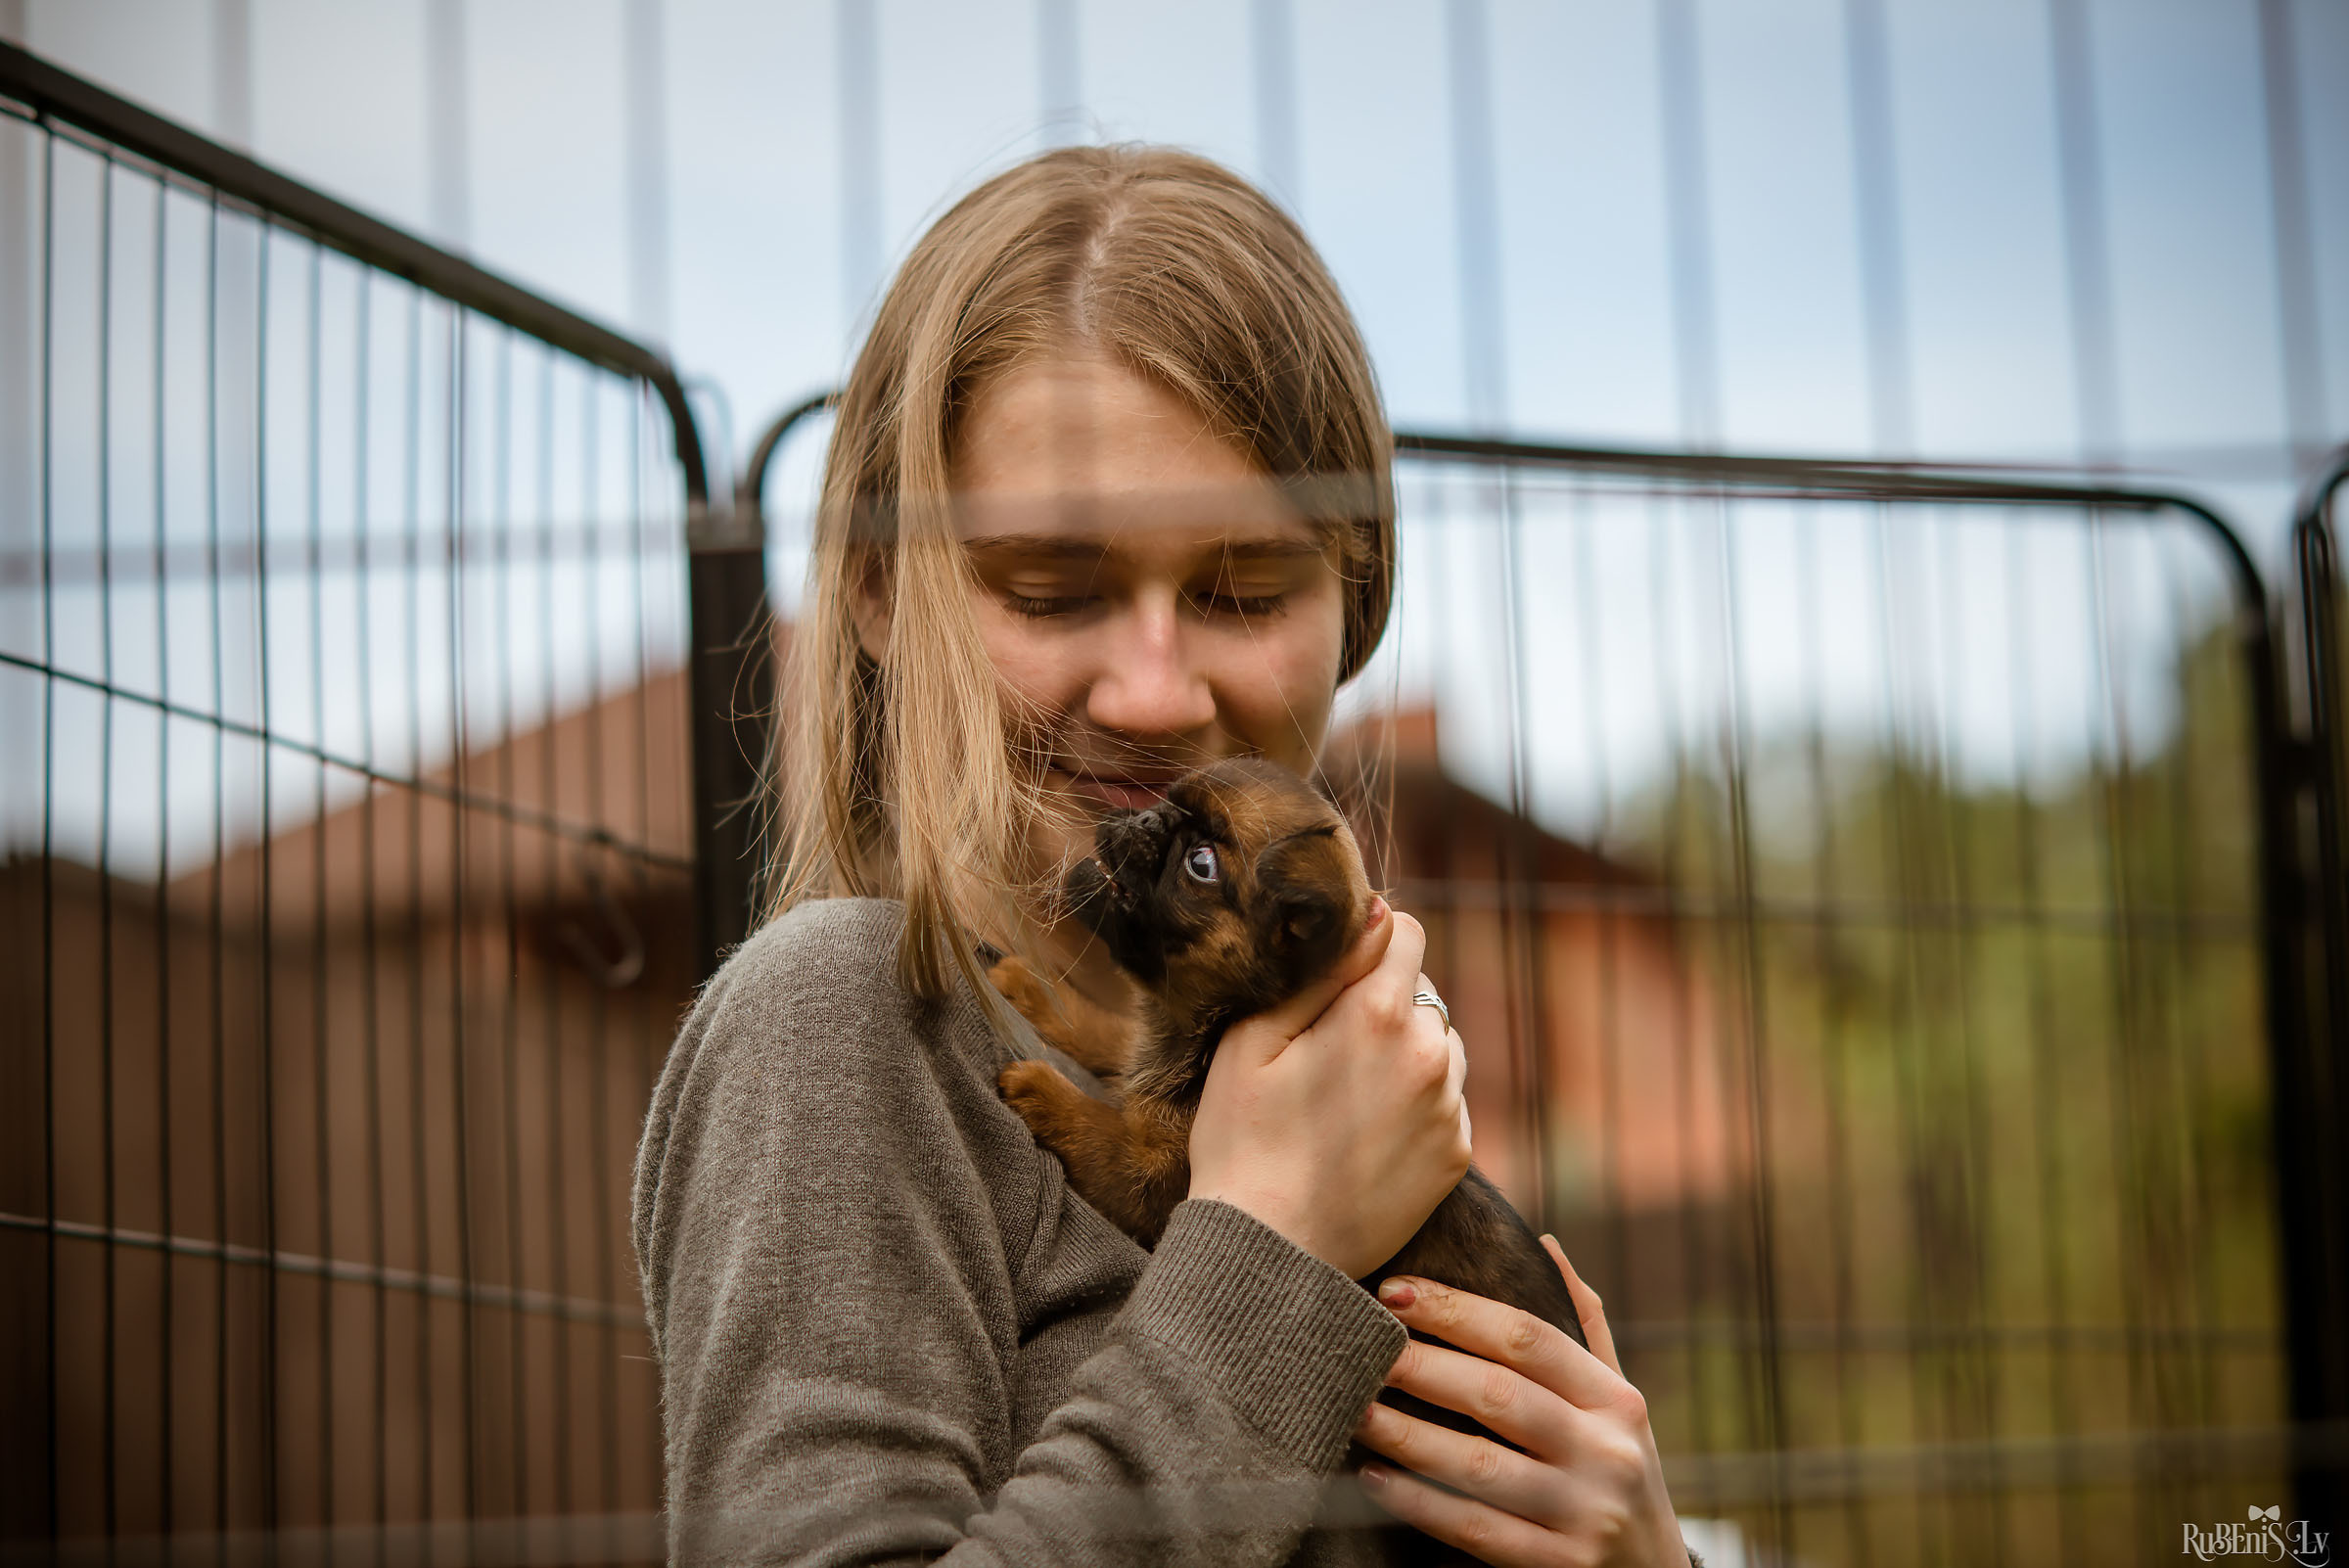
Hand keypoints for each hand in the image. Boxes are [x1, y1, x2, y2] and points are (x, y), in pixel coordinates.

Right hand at [1187, 899, 1472, 1278]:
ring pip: (1440, 1044)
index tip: (1336, 976)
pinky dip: (1417, 1104)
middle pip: (1423, 990)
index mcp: (1380, 1014)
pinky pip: (1446, 1100)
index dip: (1369, 944)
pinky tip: (1366, 1133)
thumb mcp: (1253, 1041)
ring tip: (1346, 1096)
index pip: (1407, 932)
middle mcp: (1432, 1054)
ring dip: (1407, 1053)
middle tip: (1327, 1049)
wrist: (1271, 1253)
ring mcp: (1450, 1108)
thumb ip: (1319, 972)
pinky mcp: (1457, 1155)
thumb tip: (1373, 913)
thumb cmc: (1243, 1142)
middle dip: (1383, 1002)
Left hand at [1353, 1238, 1688, 1566]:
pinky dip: (1420, 1503)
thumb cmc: (1617, 1469)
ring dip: (1407, 1436)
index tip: (1392, 1290)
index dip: (1457, 1310)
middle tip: (1363, 1347)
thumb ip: (1583, 1326)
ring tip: (1355, 1409)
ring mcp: (1586, 1513)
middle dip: (1423, 1367)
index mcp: (1615, 1399)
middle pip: (1499, 1395)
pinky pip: (1476, 1530)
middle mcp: (1607, 1452)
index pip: (1528, 1338)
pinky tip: (1375, 1479)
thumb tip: (1544, 1244)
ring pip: (1480, 1466)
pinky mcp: (1560, 1566)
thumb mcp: (1617, 1401)